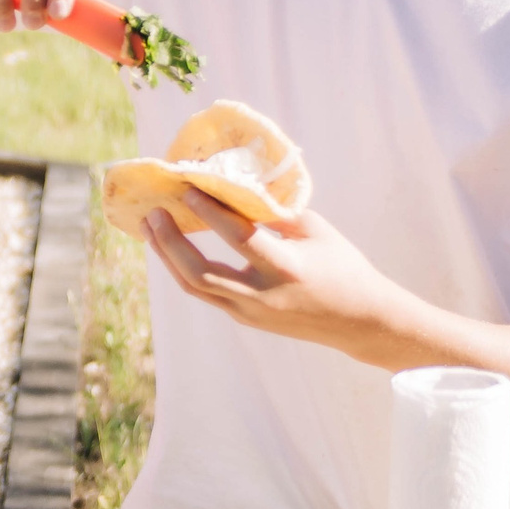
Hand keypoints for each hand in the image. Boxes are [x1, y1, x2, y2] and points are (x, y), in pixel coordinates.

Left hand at [141, 192, 417, 363]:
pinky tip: (173, 247)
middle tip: (153, 213)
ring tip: (151, 227)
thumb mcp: (316, 232)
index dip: (211, 213)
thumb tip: (235, 188)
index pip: (239, 239)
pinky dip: (184, 268)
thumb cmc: (342, 267)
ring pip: (195, 287)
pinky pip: (206, 292)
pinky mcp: (244, 318)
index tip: (188, 190)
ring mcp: (250, 312)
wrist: (358, 321)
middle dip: (171, 243)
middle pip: (200, 274)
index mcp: (287, 269)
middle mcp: (262, 296)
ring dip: (168, 257)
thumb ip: (275, 214)